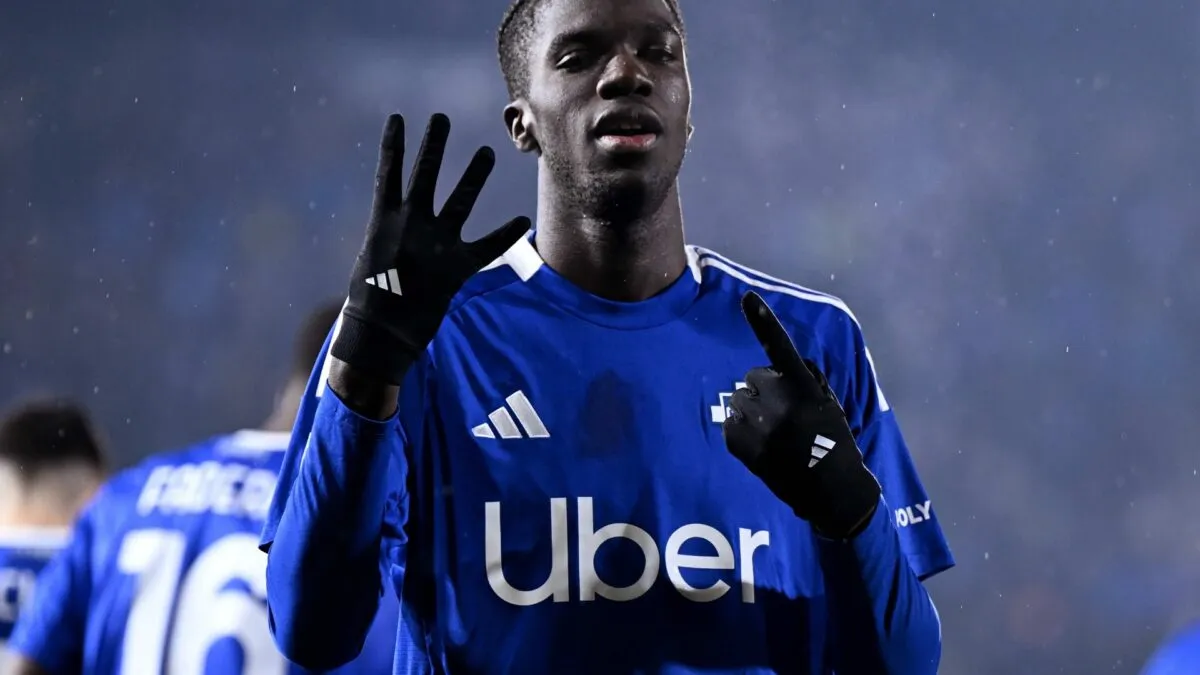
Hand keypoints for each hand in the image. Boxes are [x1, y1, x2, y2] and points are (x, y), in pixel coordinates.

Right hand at [331, 114, 530, 384]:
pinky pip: (488, 246)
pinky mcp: (457, 266)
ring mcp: (436, 243)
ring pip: (460, 200)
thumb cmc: (370, 297)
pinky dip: (506, 234)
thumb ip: (391, 236)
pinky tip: (523, 221)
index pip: (388, 171)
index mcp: (384, 219)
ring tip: (487, 152)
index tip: (399, 118)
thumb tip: (399, 226)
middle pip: (425, 173)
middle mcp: (411, 223)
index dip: (393, 143)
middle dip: (434, 144)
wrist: (381, 331)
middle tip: (442, 118)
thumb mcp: (372, 258)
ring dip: (475, 175)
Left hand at [722, 291, 880, 538]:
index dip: (764, 321)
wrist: (831, 490)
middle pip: (754, 377)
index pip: (781, 347)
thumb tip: (785, 365)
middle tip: (786, 417)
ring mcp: (755, 422)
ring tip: (776, 436)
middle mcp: (777, 400)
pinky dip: (743, 433)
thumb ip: (807, 378)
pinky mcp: (737, 442)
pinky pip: (731, 424)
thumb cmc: (834, 442)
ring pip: (740, 400)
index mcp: (803, 387)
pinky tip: (764, 448)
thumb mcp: (830, 403)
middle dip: (766, 391)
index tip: (747, 297)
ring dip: (753, 412)